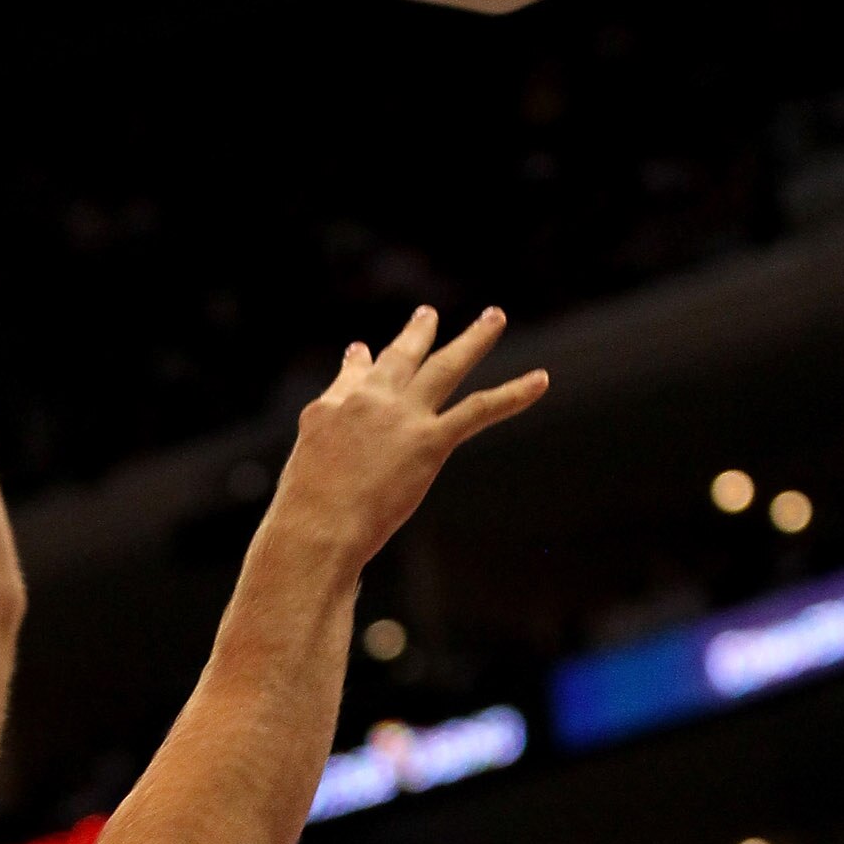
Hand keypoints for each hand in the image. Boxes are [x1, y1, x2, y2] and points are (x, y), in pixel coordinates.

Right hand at [273, 305, 546, 568]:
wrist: (316, 528)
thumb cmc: (303, 509)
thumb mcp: (304, 457)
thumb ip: (326, 421)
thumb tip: (338, 410)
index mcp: (333, 406)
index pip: (355, 375)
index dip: (363, 363)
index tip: (363, 352)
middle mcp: (369, 399)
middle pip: (400, 357)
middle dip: (417, 334)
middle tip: (428, 315)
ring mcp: (402, 416)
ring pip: (446, 367)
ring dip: (474, 340)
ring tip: (493, 318)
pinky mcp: (430, 441)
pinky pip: (479, 410)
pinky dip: (513, 394)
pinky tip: (540, 381)